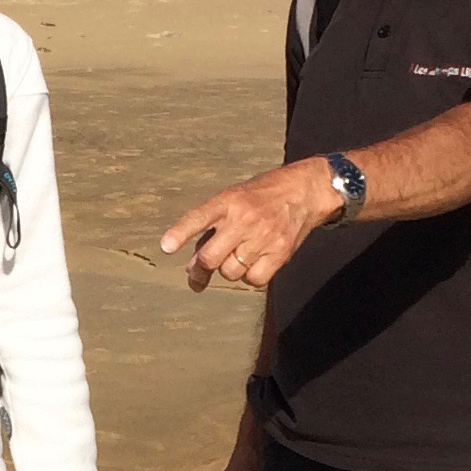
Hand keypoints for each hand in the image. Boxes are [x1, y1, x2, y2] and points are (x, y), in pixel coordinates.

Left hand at [160, 161, 343, 292]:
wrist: (304, 191)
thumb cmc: (260, 199)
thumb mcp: (232, 200)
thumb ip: (211, 228)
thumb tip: (192, 266)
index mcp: (228, 201)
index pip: (199, 217)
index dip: (181, 232)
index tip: (166, 247)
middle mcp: (244, 218)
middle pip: (210, 258)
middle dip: (201, 268)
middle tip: (197, 272)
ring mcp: (263, 236)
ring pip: (230, 272)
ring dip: (228, 270)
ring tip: (237, 256)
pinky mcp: (280, 252)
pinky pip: (253, 280)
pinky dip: (250, 277)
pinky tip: (254, 263)